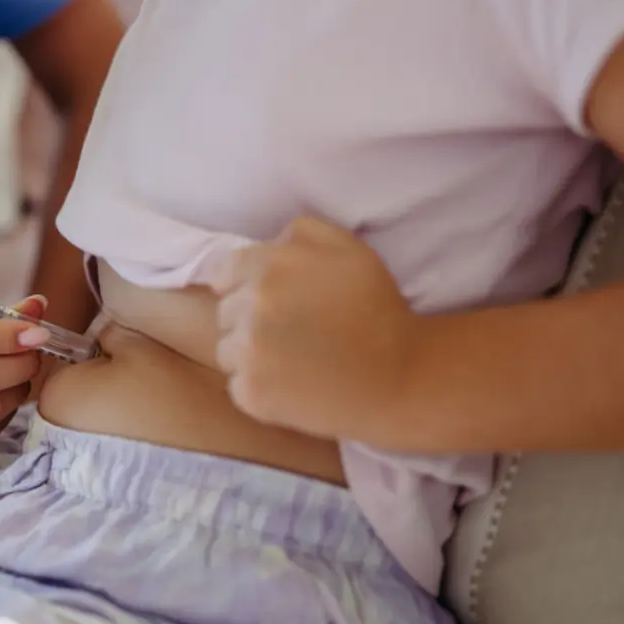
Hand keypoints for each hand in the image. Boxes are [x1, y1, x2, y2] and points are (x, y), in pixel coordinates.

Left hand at [211, 217, 419, 440]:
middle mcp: (251, 305)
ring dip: (250, 355)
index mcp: (268, 266)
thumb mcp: (348, 248)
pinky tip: (292, 385)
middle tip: (292, 333)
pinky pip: (237, 385)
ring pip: (226, 350)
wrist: (401, 376)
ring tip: (292, 361)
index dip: (244, 287)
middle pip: (224, 313)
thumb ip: (300, 232)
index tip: (272, 303)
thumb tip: (268, 241)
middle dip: (248, 320)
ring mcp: (249, 351)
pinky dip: (258, 388)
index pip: (223, 274)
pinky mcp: (251, 392)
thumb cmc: (377, 309)